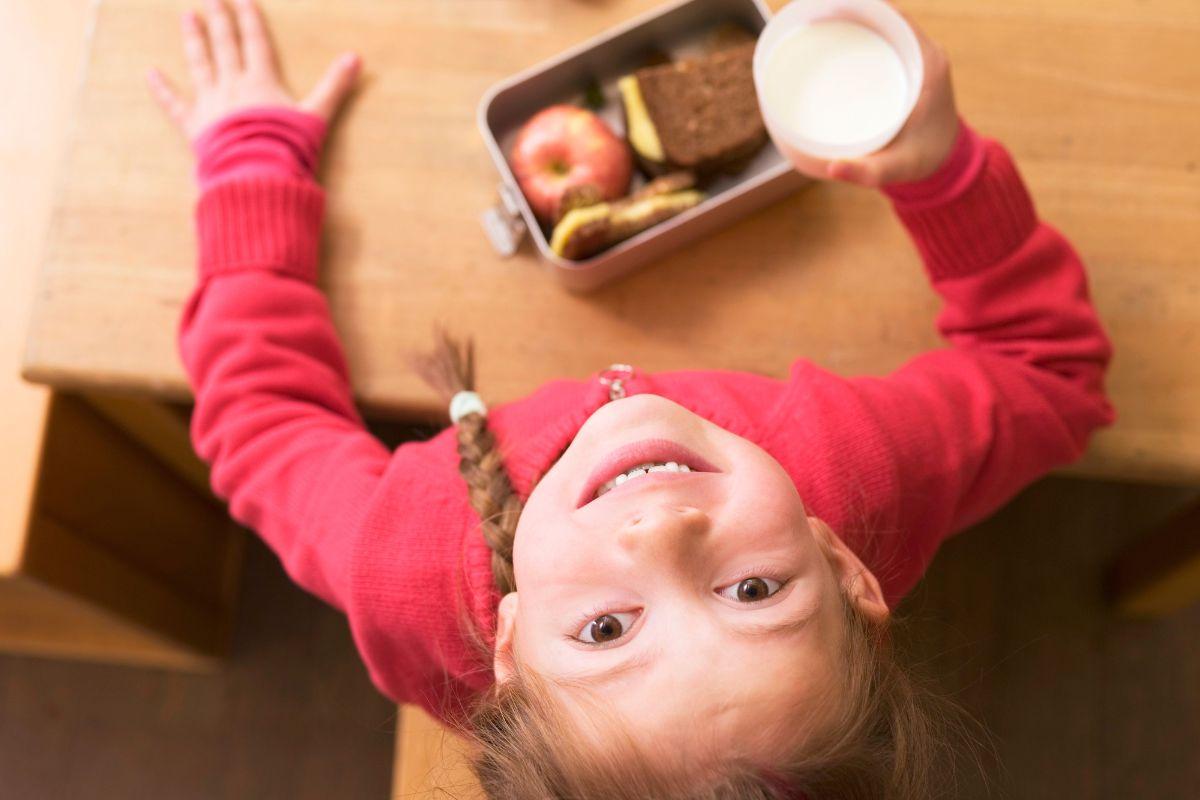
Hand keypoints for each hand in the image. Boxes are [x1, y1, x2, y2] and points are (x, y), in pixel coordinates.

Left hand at [146, 0, 360, 141]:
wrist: (256, 176)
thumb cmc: (288, 148)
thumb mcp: (318, 116)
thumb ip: (335, 86)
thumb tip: (355, 58)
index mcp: (261, 82)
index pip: (255, 42)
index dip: (250, 19)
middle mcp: (232, 86)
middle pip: (224, 45)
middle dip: (218, 18)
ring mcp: (210, 104)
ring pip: (199, 64)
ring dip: (193, 39)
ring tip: (188, 18)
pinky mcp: (194, 127)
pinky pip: (174, 104)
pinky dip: (162, 90)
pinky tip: (151, 74)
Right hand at [790, 11, 959, 188]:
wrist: (947, 163)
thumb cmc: (926, 162)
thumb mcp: (898, 168)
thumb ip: (867, 172)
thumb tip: (831, 169)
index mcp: (928, 67)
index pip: (897, 19)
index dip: (865, 7)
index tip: (830, 8)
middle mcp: (925, 55)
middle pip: (887, 17)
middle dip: (851, 11)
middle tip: (813, 18)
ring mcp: (917, 58)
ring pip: (884, 25)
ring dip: (853, 20)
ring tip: (815, 24)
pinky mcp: (907, 67)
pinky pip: (884, 39)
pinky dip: (860, 34)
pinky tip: (833, 41)